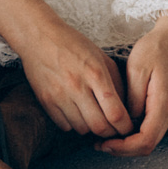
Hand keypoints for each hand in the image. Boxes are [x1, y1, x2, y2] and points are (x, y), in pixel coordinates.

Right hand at [18, 18, 132, 137]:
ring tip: (93, 117)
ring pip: (82, 129)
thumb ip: (115, 81)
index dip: (125, 126)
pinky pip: (64, 125)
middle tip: (113, 129)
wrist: (39, 36)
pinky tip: (76, 113)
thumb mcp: (101, 56)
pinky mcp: (45, 101)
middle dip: (110, 133)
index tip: (128, 127)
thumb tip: (125, 107)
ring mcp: (60, 95)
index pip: (115, 112)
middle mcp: (78, 86)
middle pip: (99, 126)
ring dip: (91, 128)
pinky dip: (73, 124)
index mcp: (95, 73)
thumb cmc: (73, 44)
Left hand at [97, 13, 167, 157]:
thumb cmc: (155, 50)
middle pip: (147, 145)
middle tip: (100, 144)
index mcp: (163, 105)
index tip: (104, 143)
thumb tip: (127, 120)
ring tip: (105, 138)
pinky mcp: (164, 107)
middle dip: (123, 149)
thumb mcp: (138, 70)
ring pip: (148, 139)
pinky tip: (118, 127)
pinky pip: (149, 129)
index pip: (145, 141)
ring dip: (127, 144)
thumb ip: (132, 99)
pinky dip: (133, 134)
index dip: (123, 148)